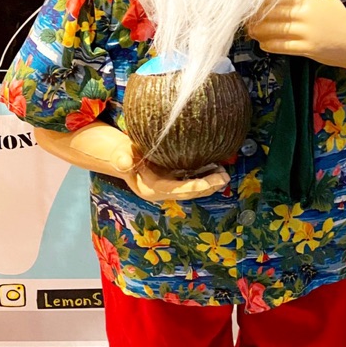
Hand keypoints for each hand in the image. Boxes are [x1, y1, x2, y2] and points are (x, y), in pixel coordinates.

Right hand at [111, 141, 229, 201]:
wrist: (123, 156)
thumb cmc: (123, 154)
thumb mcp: (120, 155)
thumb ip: (122, 159)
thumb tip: (123, 162)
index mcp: (152, 189)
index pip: (176, 190)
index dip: (192, 187)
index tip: (207, 184)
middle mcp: (164, 191)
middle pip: (189, 192)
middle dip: (207, 187)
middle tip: (224, 178)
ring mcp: (170, 185)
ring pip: (194, 187)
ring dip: (210, 183)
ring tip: (225, 174)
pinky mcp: (175, 178)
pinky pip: (193, 179)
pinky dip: (205, 175)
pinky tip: (217, 167)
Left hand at [246, 0, 345, 68]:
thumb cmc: (340, 20)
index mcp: (309, 0)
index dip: (262, 3)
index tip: (251, 5)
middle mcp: (306, 15)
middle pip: (273, 14)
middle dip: (257, 18)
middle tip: (246, 20)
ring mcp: (307, 33)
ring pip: (275, 31)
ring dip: (260, 32)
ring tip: (251, 32)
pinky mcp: (308, 48)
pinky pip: (283, 46)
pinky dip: (270, 45)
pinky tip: (263, 44)